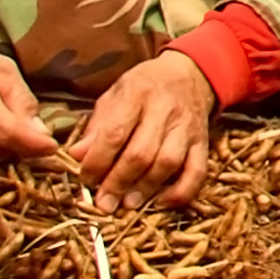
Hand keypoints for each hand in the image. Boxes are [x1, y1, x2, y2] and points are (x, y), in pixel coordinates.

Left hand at [72, 51, 216, 211]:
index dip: (98, 161)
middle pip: (141, 153)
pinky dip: (181, 191)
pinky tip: (162, 202)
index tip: (85, 179)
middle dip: (119, 182)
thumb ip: (96, 127)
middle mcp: (165, 110)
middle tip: (103, 203)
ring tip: (127, 204)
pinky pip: (197, 171)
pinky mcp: (203, 142)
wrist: (189, 75)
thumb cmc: (143, 88)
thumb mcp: (114, 96)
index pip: (115, 133)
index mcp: (137, 94)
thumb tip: (76, 157)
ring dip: (145, 188)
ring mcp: (187, 127)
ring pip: (168, 163)